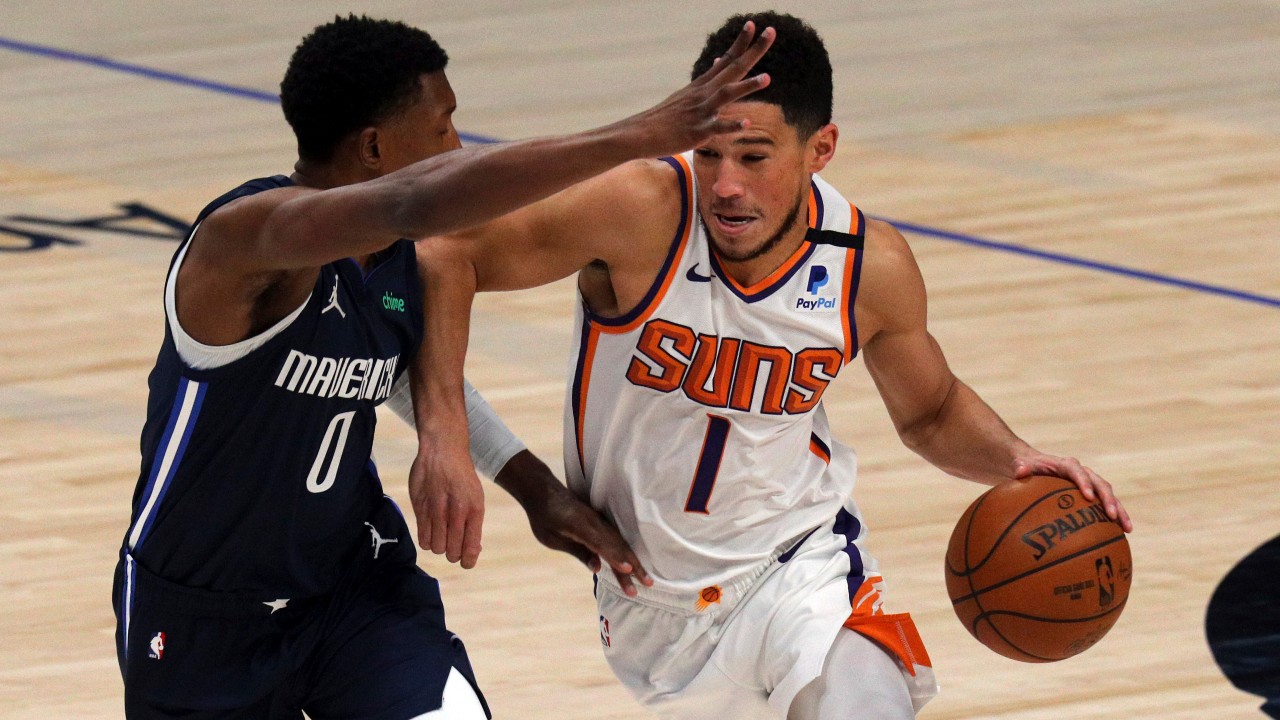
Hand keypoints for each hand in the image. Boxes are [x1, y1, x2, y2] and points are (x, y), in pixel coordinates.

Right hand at [408, 445, 484, 567]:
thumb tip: (472, 552)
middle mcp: (456, 512)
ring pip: (437, 548)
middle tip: (452, 545)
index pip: (471, 549)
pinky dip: (427, 541)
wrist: (443, 451)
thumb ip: (473, 525)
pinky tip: (431, 531)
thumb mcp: (476, 499)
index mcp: (474, 511)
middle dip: (453, 553)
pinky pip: (422, 539)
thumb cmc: (462, 478)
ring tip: (441, 535)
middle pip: (452, 553)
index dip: (468, 561)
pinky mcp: (420, 507)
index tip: (465, 561)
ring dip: (439, 546)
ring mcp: (437, 510)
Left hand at [496, 451, 651, 595]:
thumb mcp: (553, 539)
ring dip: (634, 561)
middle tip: (647, 585)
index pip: (600, 544)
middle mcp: (594, 522)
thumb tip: (598, 568)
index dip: (615, 557)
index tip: (628, 570)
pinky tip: (634, 564)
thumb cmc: (544, 518)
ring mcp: (599, 521)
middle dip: (633, 566)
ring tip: (646, 579)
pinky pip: (616, 538)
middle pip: (616, 546)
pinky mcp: (600, 522)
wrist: (544, 491)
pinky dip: (626, 552)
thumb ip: (578, 552)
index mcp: (579, 526)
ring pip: (620, 543)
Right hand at [622, 20, 774, 157]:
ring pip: (727, 94)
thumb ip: (706, 80)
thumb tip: (717, 60)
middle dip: (753, 51)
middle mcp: (704, 93)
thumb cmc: (664, 117)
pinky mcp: (697, 131)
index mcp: (703, 85)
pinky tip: (747, 123)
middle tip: (771, 32)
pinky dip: (732, 125)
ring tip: (767, 78)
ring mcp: (701, 111)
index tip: (753, 24)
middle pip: (733, 68)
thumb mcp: (685, 93)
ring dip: (747, 86)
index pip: (726, 59)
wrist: (640, 134)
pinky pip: (718, 127)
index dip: (741, 42)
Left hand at [1013, 455, 1133, 532]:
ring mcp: (1091, 484)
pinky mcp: (1093, 495)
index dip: (1084, 482)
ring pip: (1109, 496)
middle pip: (1100, 484)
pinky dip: (1116, 518)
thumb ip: (1021, 467)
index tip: (1088, 496)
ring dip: (1119, 510)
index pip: (1077, 471)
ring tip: (1127, 528)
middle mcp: (1083, 473)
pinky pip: (1106, 506)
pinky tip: (1123, 534)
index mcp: (1066, 465)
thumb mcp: (1021, 465)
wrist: (1036, 466)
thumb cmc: (1028, 468)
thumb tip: (1019, 471)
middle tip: (1112, 515)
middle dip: (1108, 499)